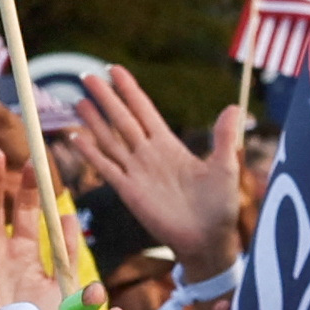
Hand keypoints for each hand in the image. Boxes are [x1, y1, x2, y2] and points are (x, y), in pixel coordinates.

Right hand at [68, 66, 245, 279]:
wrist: (208, 240)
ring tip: (78, 102)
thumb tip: (233, 107)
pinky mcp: (129, 192)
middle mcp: (149, 155)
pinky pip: (106, 168)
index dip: (129, 91)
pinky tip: (76, 138)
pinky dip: (91, 153)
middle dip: (105, 98)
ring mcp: (137, 172)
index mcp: (169, 145)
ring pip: (110, 140)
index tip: (113, 70)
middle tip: (86, 75)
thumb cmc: (219, 206)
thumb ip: (224, 137)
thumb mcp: (225, 167)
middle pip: (122, 120)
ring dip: (94, 121)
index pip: (144, 110)